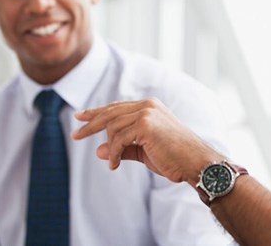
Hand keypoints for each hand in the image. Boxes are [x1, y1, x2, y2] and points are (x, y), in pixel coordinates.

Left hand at [72, 98, 223, 184]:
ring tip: (113, 163)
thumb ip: (123, 148)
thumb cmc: (174, 158)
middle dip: (90, 124)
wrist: (195, 162)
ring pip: (112, 127)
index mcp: (149, 107)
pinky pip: (118, 139)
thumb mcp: (144, 152)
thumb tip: (96, 150)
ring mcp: (147, 112)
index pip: (117, 107)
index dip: (97, 112)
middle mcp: (147, 105)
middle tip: (75, 135)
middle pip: (110, 113)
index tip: (80, 117)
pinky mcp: (145, 124)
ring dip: (109, 148)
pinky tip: (114, 164)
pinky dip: (113, 154)